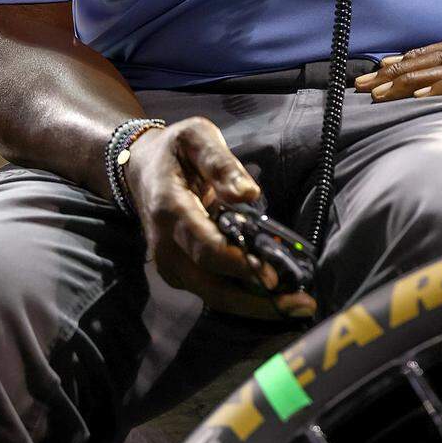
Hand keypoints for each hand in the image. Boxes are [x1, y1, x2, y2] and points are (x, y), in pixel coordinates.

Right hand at [123, 119, 316, 319]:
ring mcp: (169, 264)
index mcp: (170, 209)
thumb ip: (221, 163)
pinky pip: (210, 292)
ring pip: (212, 296)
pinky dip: (243, 298)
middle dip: (255, 300)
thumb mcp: (197, 137)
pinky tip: (275, 296)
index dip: (240, 265)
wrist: (140, 169)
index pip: (206, 248)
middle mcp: (165, 245)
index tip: (275, 275)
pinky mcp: (178, 273)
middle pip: (210, 286)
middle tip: (301, 304)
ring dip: (254, 305)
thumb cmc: (175, 150)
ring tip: (297, 305)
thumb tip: (248, 193)